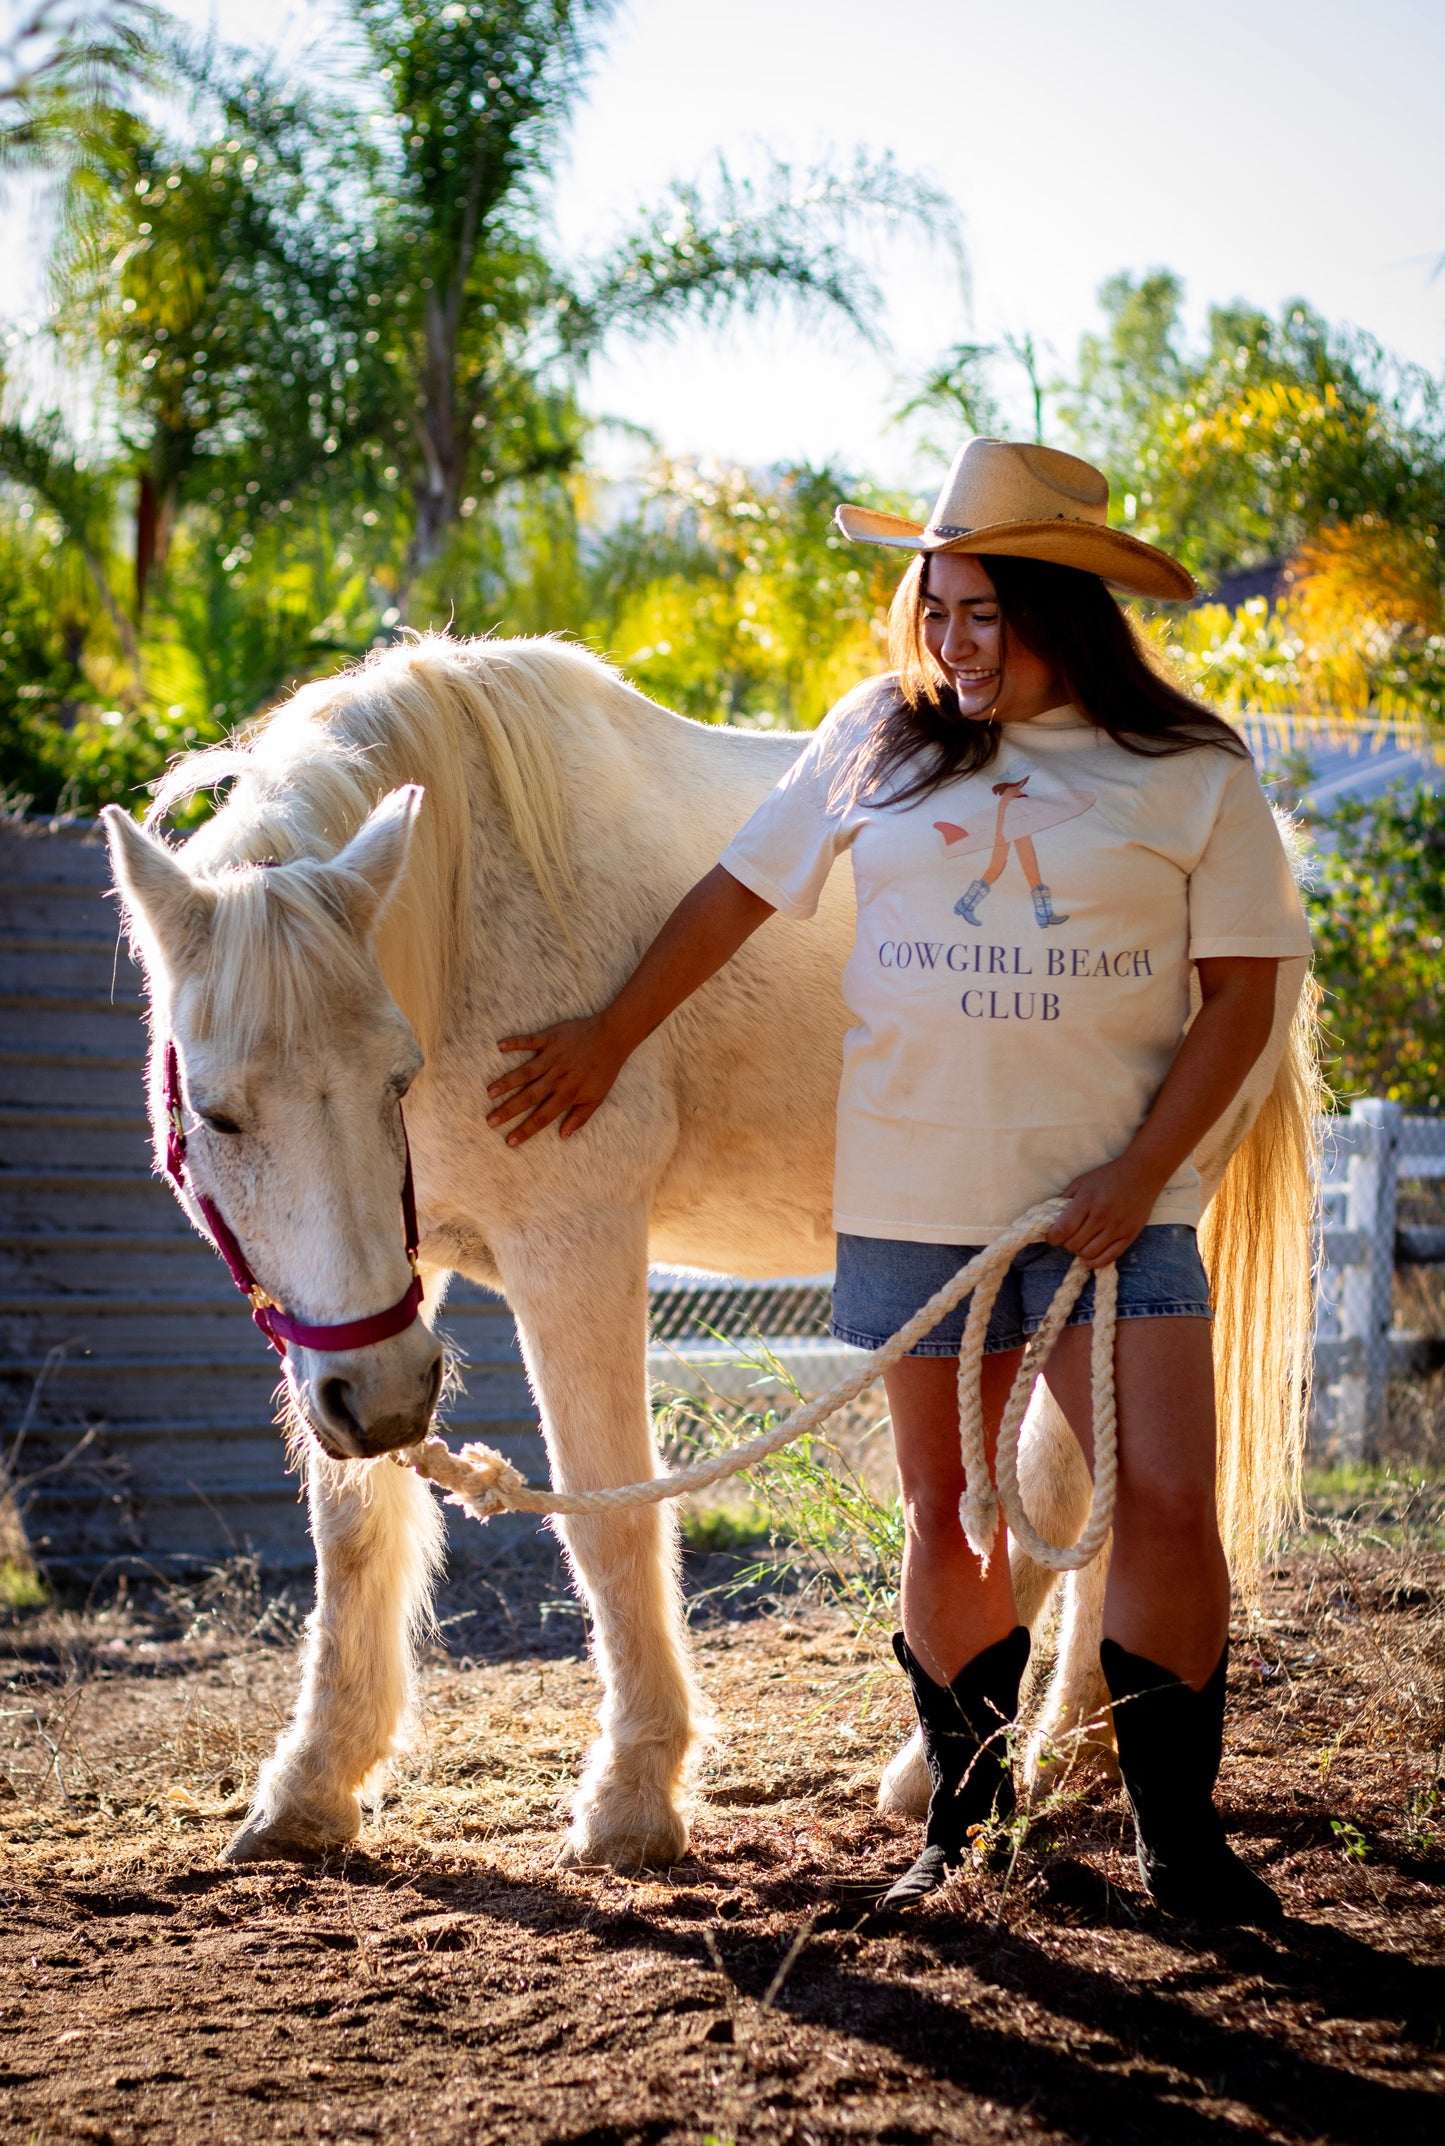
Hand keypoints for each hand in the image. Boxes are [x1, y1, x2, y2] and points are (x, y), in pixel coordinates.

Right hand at [486, 1015, 624, 1144]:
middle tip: (490, 1121)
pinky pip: (530, 1040)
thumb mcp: (597, 1098)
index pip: (543, 1117)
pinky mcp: (551, 1038)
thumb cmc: (604, 1069)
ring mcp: (553, 1057)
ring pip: (526, 1072)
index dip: (526, 1130)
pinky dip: (515, 1042)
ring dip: (507, 1082)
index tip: (509, 1141)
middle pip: (529, 1097)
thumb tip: (564, 1137)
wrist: (613, 1037)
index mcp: (568, 1094)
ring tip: (490, 1092)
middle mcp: (557, 1077)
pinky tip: (500, 1046)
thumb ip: (580, 1118)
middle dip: (509, 1110)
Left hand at [1046, 1156, 1163, 1267]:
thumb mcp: (1081, 1182)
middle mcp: (1101, 1217)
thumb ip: (1064, 1199)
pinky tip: (1088, 1258)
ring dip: (1079, 1252)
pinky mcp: (1129, 1236)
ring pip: (1088, 1254)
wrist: (1142, 1174)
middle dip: (1066, 1243)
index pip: (1062, 1230)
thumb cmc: (1109, 1176)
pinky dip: (1094, 1262)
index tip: (1052, 1236)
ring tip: (1080, 1243)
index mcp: (1087, 1201)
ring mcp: (1117, 1228)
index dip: (1052, 1238)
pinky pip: (1108, 1258)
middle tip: (1069, 1236)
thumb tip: (1049, 1217)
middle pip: (1073, 1244)